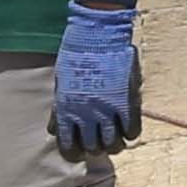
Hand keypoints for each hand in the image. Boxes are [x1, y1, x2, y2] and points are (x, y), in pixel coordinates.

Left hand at [49, 0, 142, 158]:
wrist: (99, 32)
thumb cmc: (76, 53)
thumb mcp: (61, 83)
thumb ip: (59, 109)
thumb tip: (54, 129)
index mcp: (67, 109)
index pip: (68, 146)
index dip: (74, 154)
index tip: (79, 152)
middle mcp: (86, 113)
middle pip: (93, 147)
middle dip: (96, 148)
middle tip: (100, 142)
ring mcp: (109, 108)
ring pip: (114, 144)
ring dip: (115, 144)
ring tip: (116, 138)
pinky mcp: (128, 101)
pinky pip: (132, 130)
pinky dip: (131, 132)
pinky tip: (128, 126)